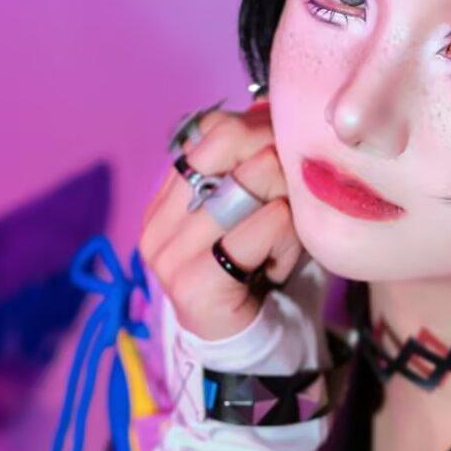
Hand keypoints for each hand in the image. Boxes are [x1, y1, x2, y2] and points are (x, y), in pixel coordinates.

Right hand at [139, 94, 305, 344]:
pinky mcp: (191, 282)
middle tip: (292, 207)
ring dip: (288, 213)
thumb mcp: (261, 205)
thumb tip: (271, 104)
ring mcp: (168, 252)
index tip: (286, 160)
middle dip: (279, 168)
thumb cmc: (261, 270)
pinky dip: (287, 242)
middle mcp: (158, 219)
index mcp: (169, 194)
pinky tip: (278, 268)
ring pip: (253, 185)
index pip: (213, 129)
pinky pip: (264, 227)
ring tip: (284, 244)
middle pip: (232, 147)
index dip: (260, 132)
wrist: (255, 346)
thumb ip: (257, 159)